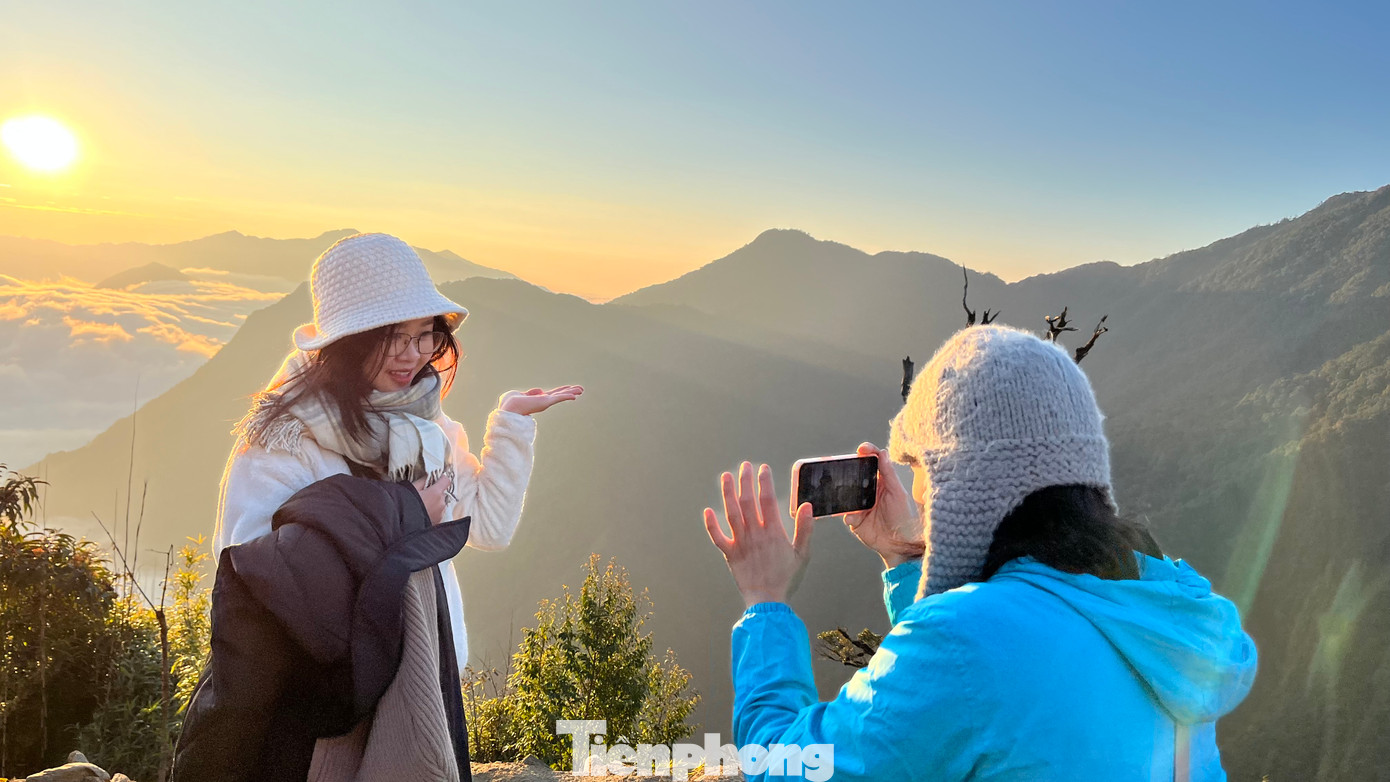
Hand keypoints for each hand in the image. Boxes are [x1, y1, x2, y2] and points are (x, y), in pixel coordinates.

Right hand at [411, 470, 452, 524]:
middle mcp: (441, 503)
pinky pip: (437, 513)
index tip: (439, 478)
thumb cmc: (406, 505)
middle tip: (423, 495)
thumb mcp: (412, 489)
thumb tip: (427, 477)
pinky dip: (432, 512)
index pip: (446, 481)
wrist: (403, 523)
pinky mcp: (438, 522)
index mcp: (436, 493)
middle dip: (435, 493)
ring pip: (440, 504)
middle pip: (442, 494)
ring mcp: (440, 513)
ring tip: (421, 506)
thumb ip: (422, 481)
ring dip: (434, 503)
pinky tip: (422, 513)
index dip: (442, 478)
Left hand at [499, 385, 583, 415]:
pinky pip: (558, 398)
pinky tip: (575, 395)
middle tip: (581, 389)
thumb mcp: (520, 395)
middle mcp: (543, 401)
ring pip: (561, 395)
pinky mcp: (545, 402)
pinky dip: (567, 396)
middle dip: (570, 391)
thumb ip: (530, 393)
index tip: (569, 388)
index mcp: (537, 400)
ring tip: (582, 389)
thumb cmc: (509, 403)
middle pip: (560, 394)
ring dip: (572, 392)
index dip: (561, 390)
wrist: (508, 408)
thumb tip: (539, 390)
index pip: (552, 394)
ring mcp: (545, 402)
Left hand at [704, 462, 815, 608]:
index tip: (763, 469)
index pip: (768, 500)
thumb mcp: (803, 554)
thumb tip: (807, 506)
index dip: (765, 482)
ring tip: (726, 477)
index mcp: (773, 532)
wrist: (768, 602)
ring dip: (728, 494)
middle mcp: (755, 534)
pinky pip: (717, 537)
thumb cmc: (787, 578)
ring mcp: (740, 543)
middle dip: (746, 481)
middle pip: (748, 501)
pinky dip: (711, 524)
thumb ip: (805, 529)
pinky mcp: (729, 554)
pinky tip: (707, 510)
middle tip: (744, 465)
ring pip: (732, 513)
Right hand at [842, 443, 924, 567]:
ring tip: (841, 492)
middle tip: (841, 466)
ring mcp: (860, 505)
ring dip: (842, 493)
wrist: (900, 545)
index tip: (861, 449)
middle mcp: (869, 491)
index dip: (866, 453)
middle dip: (846, 470)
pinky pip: (846, 514)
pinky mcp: (855, 520)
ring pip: (846, 494)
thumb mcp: (898, 492)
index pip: (872, 462)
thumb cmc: (904, 517)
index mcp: (881, 481)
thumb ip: (888, 473)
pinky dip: (847, 514)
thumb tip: (882, 452)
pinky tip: (852, 516)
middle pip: (854, 476)